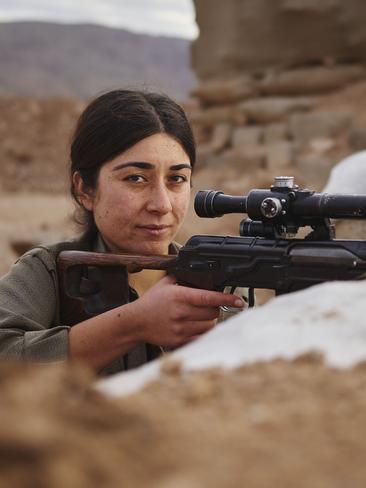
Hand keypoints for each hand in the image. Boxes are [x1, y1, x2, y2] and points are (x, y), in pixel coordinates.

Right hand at [125, 275, 244, 347]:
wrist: (135, 322)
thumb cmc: (152, 302)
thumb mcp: (166, 283)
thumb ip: (184, 277)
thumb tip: (202, 273)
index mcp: (180, 296)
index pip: (209, 297)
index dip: (227, 299)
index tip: (239, 301)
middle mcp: (181, 312)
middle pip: (213, 312)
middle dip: (215, 308)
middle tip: (209, 306)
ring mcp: (181, 328)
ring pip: (209, 326)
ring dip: (209, 321)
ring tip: (200, 317)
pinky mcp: (179, 340)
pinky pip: (201, 338)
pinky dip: (203, 333)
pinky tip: (198, 327)